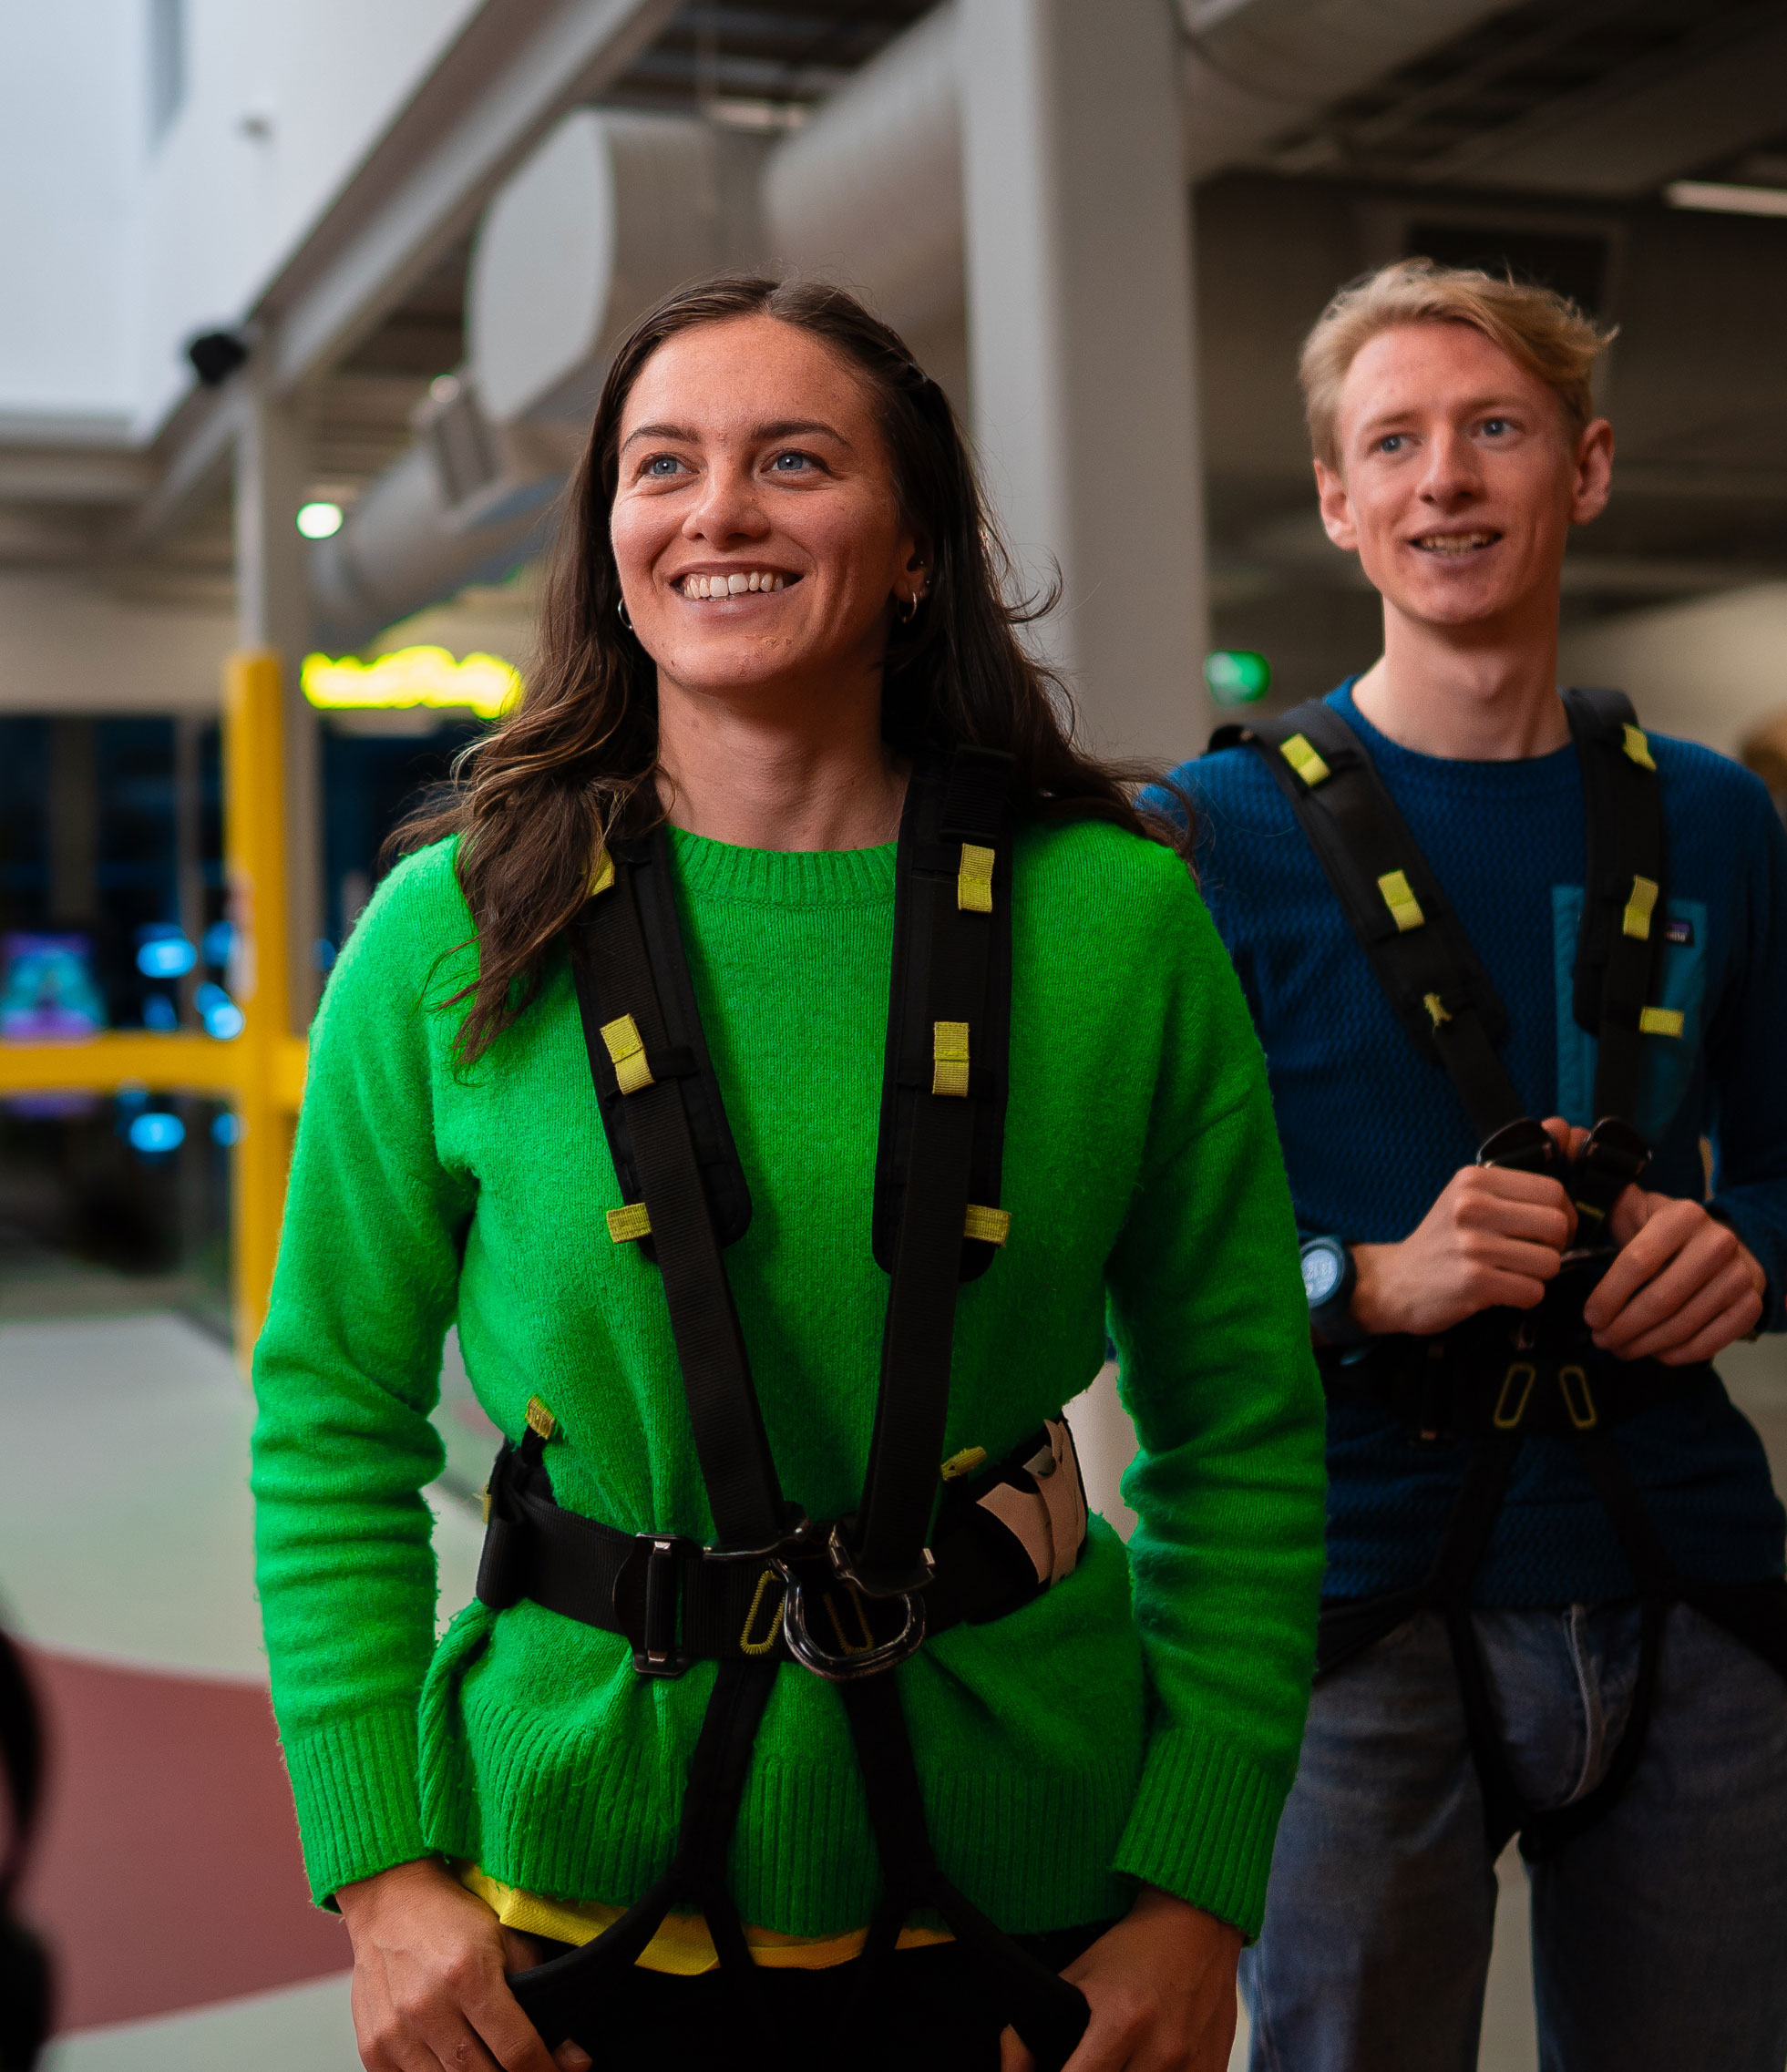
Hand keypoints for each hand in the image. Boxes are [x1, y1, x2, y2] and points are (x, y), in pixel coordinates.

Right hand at [336, 1858, 588, 2071]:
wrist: (389, 1901)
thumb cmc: (454, 1918)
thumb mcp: (506, 1937)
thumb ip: (538, 1990)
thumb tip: (572, 2057)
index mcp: (468, 1975)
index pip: (516, 2049)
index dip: (546, 2070)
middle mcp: (427, 2007)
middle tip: (530, 2071)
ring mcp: (395, 2033)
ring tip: (495, 2066)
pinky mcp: (373, 2049)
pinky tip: (457, 2067)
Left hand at [999, 1888, 1241, 2071]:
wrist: (1198, 1922)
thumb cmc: (1133, 1948)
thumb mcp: (1076, 1977)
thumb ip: (1033, 2031)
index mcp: (1121, 2021)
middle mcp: (1161, 2050)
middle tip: (1081, 2064)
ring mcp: (1193, 2066)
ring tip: (1113, 2062)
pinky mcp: (1215, 2070)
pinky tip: (1145, 2065)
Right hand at [1349, 1119, 1578, 1337]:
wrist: (1397, 1281)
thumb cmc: (1444, 1238)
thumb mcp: (1467, 1194)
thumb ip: (1514, 1172)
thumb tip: (1563, 1125)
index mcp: (1473, 1179)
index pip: (1552, 1190)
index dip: (1563, 1214)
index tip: (1547, 1229)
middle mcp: (1471, 1206)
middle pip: (1557, 1225)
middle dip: (1554, 1247)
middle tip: (1533, 1253)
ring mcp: (1472, 1244)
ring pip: (1550, 1262)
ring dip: (1538, 1275)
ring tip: (1512, 1271)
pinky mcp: (1473, 1281)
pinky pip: (1532, 1292)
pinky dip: (1524, 1297)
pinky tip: (1502, 1290)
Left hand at [1583, 1189, 1765, 1364]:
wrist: (1722, 1246)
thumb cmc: (1665, 1233)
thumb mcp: (1640, 1211)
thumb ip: (1611, 1210)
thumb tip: (1572, 1214)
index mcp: (1683, 1216)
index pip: (1637, 1263)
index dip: (1608, 1296)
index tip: (1590, 1318)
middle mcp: (1718, 1243)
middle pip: (1660, 1300)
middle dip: (1623, 1327)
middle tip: (1601, 1340)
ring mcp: (1740, 1276)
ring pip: (1682, 1325)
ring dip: (1645, 1345)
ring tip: (1621, 1349)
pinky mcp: (1751, 1306)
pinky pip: (1710, 1342)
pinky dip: (1677, 1354)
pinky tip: (1655, 1353)